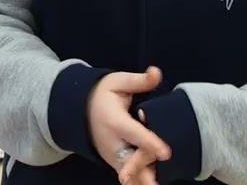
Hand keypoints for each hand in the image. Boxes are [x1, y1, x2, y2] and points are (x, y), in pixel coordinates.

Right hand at [86, 67, 170, 182]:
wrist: (80, 110)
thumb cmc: (102, 94)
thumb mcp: (117, 82)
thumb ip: (139, 81)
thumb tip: (157, 72)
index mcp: (115, 121)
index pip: (134, 134)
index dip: (150, 143)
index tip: (166, 153)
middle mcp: (113, 143)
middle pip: (131, 161)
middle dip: (145, 174)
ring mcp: (113, 156)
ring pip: (130, 174)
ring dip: (143, 181)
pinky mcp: (117, 163)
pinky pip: (131, 176)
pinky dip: (140, 182)